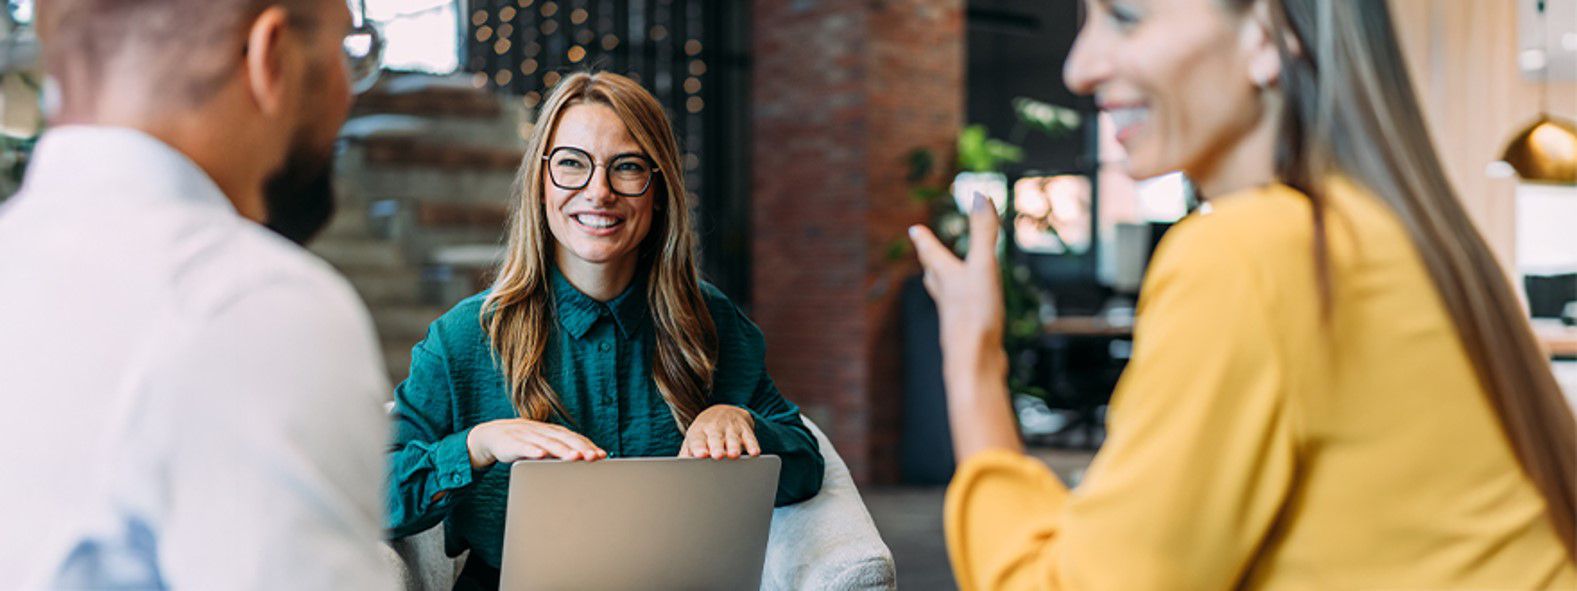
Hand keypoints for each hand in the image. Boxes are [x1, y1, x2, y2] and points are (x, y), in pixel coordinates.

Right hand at [466, 419, 606, 468]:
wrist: (493, 435)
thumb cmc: (526, 444)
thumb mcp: (544, 446)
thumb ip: (561, 453)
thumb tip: (583, 465)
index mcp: (554, 433)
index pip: (575, 438)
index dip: (589, 446)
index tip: (602, 456)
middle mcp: (544, 432)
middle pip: (566, 439)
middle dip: (581, 448)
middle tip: (594, 458)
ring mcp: (529, 436)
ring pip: (548, 443)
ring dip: (562, 450)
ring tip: (575, 457)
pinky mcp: (513, 442)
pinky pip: (524, 446)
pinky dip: (533, 450)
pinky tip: (541, 455)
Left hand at [679, 405, 759, 459]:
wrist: (723, 411)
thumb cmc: (705, 433)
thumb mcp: (694, 439)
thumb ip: (686, 455)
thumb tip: (677, 471)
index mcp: (699, 432)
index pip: (697, 440)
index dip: (699, 447)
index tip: (700, 455)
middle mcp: (715, 428)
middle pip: (715, 438)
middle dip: (717, 447)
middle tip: (717, 456)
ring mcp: (731, 427)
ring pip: (733, 438)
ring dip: (734, 446)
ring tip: (733, 455)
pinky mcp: (745, 429)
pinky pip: (750, 437)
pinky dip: (753, 445)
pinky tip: (754, 453)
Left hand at [909, 193, 1006, 367]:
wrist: (975, 364)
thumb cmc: (975, 315)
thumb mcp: (983, 266)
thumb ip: (982, 232)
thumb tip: (979, 195)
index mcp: (946, 278)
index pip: (931, 253)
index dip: (924, 240)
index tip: (913, 230)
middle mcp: (947, 298)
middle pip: (934, 275)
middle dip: (930, 261)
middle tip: (924, 252)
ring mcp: (956, 319)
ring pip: (946, 297)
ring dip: (944, 285)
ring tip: (944, 281)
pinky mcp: (969, 336)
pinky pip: (965, 316)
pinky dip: (965, 308)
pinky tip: (974, 315)